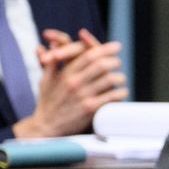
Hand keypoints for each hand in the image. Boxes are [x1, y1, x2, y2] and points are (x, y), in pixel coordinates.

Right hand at [12, 28, 126, 137]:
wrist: (46, 126)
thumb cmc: (47, 102)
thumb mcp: (45, 79)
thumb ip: (52, 61)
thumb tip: (54, 42)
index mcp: (66, 73)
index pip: (88, 55)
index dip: (105, 48)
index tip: (116, 46)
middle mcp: (75, 83)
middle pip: (101, 65)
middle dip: (114, 60)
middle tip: (118, 61)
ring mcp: (83, 96)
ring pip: (109, 80)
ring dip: (119, 77)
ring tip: (121, 78)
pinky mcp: (90, 109)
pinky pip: (111, 97)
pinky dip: (120, 93)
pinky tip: (122, 92)